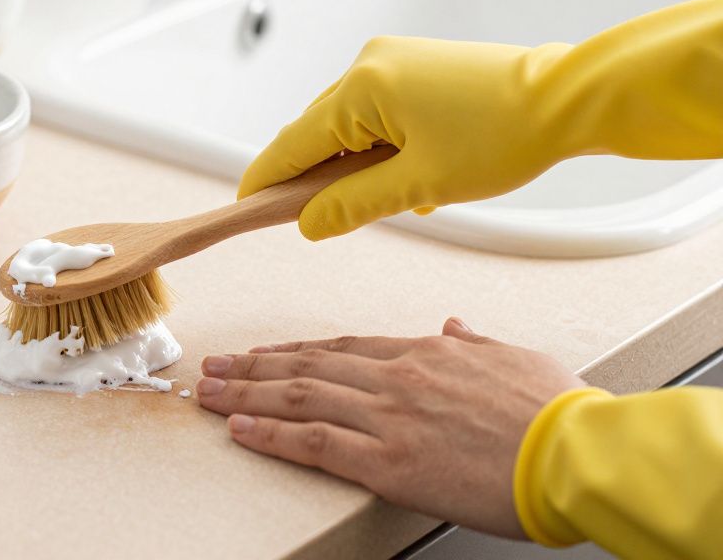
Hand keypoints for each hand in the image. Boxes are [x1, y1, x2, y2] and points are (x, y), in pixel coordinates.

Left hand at [196, 318, 584, 537]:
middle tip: (216, 367)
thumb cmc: (559, 414)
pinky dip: (269, 435)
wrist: (579, 453)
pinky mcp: (388, 461)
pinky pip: (313, 443)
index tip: (266, 354)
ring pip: (298, 398)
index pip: (343, 347)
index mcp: (428, 353)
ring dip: (246, 394)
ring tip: (209, 393)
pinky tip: (239, 431)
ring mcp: (389, 417)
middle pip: (308, 367)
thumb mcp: (517, 361)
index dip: (296, 351)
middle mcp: (398, 377)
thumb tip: (455, 326)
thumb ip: (476, 343)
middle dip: (254, 367)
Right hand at [238, 0, 722, 239]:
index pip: (291, 145)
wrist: (569, 98)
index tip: (243, 207)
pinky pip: (374, 110)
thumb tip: (308, 223)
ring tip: (390, 198)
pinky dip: (377, 145)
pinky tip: (406, 173)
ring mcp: (392, 60)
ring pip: (346, 123)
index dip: (265, 182)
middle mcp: (368, 65)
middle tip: (319, 221)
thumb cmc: (504, 134)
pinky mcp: (414, 65)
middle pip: (315, 132)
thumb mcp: (420, 185)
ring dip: (352, 163)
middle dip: (313, 177)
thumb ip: (352, 205)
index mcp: (361, 89)